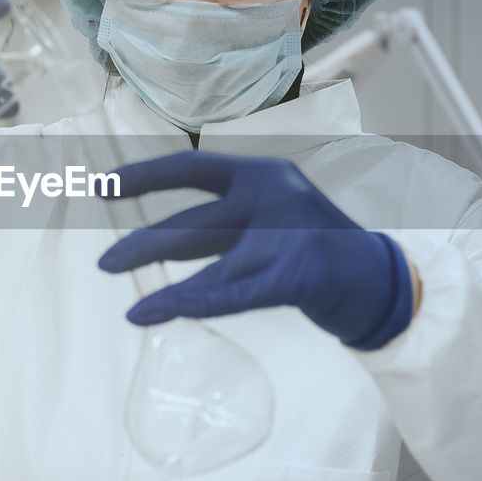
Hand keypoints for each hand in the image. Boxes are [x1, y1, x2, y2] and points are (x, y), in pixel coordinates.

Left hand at [98, 151, 416, 350]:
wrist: (379, 279)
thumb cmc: (316, 249)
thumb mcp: (270, 217)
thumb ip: (223, 222)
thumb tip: (158, 240)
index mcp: (262, 174)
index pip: (191, 168)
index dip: (144, 177)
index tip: (102, 186)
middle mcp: (272, 196)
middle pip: (193, 221)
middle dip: (144, 243)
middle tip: (105, 263)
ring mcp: (287, 234)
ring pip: (207, 259)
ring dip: (160, 279)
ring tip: (124, 299)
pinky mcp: (297, 273)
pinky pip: (229, 292)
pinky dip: (186, 302)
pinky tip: (154, 311)